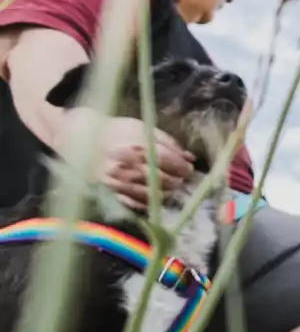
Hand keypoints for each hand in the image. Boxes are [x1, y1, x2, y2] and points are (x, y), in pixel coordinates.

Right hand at [58, 110, 194, 210]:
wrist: (78, 137)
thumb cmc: (115, 130)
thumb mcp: (142, 128)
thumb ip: (168, 143)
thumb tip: (190, 158)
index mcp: (139, 148)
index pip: (172, 163)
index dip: (184, 168)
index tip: (189, 169)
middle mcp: (129, 167)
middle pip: (164, 181)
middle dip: (177, 181)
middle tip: (180, 178)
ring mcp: (118, 182)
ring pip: (152, 195)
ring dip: (166, 193)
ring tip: (169, 187)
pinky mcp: (109, 192)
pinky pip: (134, 203)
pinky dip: (147, 202)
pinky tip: (152, 196)